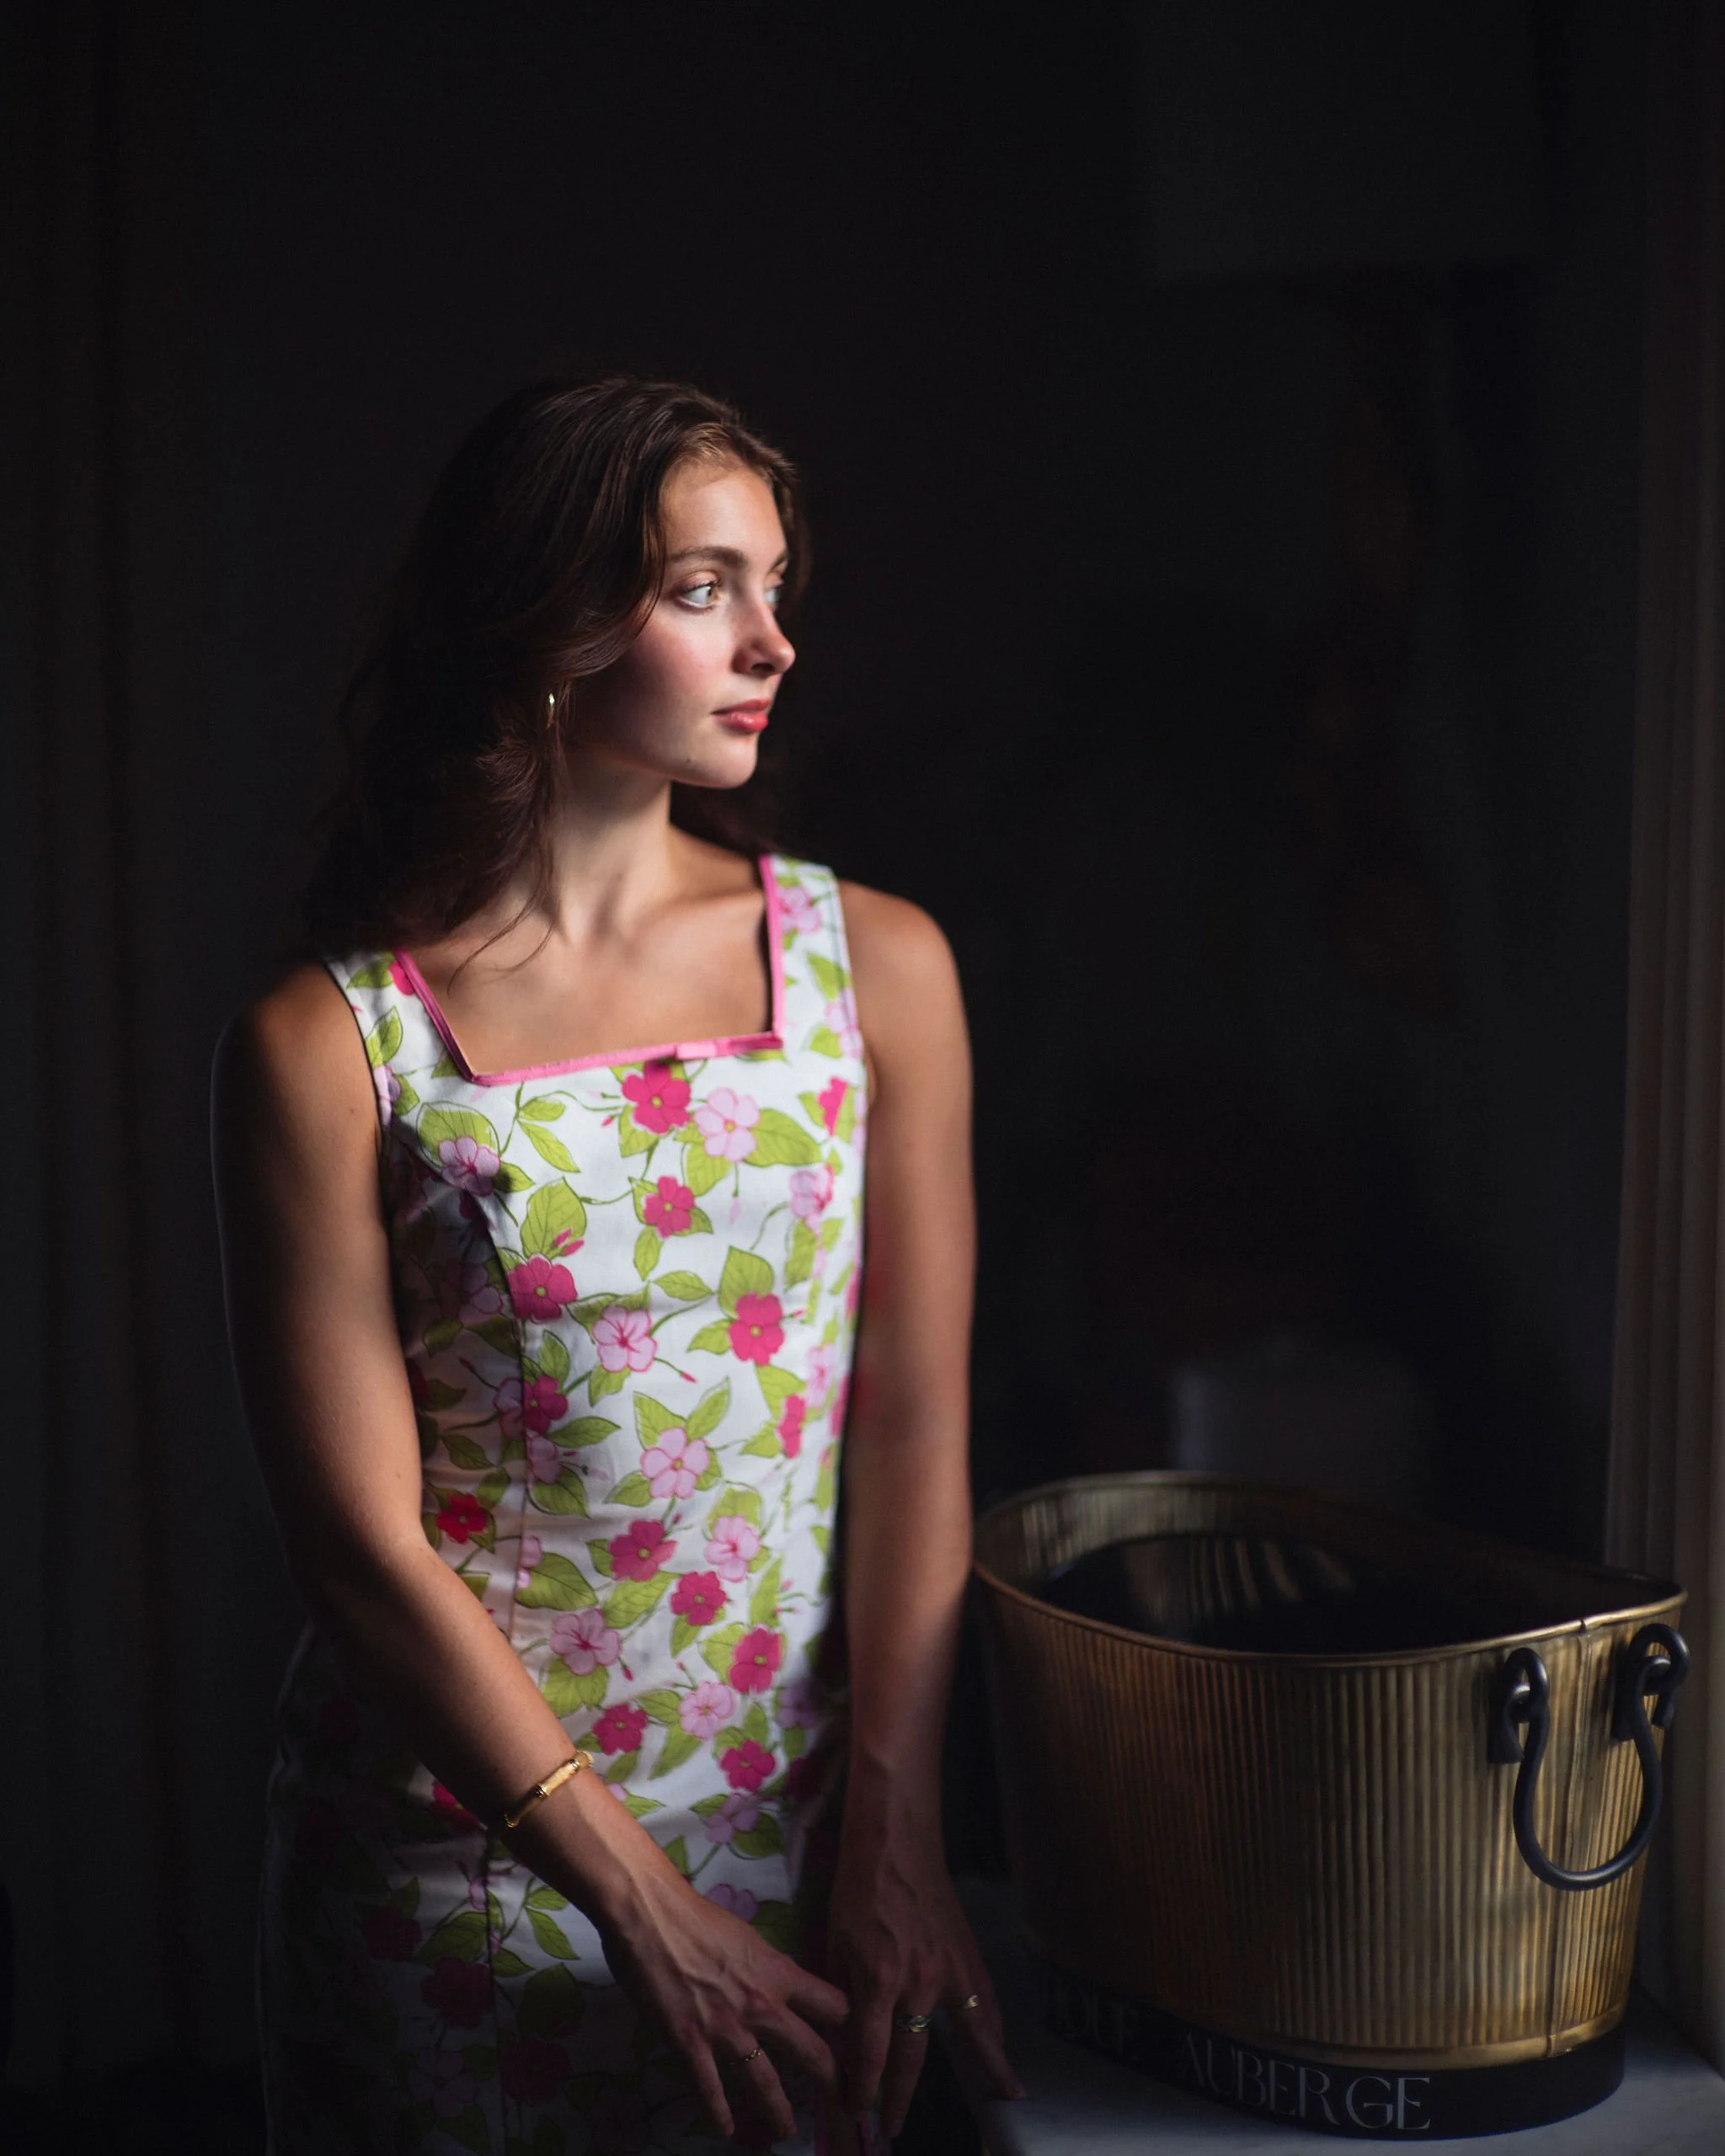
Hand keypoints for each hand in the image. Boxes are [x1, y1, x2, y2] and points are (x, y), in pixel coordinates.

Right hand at [596, 1862, 848, 2146]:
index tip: (859, 2047)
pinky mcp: (689, 2042)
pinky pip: (709, 2088)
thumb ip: (766, 1968)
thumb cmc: (697, 1915)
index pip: (833, 2005)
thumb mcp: (748, 1938)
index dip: (851, 2028)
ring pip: (764, 2082)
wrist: (651, 1913)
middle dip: (831, 2082)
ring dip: (778, 2111)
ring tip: (786, 2131)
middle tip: (844, 2104)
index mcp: (778, 1972)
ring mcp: (726, 2028)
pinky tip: (726, 2130)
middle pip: (811, 2052)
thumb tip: (777, 1985)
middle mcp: (761, 2005)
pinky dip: (719, 2113)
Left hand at [826, 1827, 1024, 2139]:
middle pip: (911, 2057)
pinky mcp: (970, 1959)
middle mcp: (919, 1984)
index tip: (856, 2112)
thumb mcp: (836, 1944)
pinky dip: (997, 2038)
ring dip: (976, 2075)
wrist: (897, 1845)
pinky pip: (987, 2008)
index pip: (870, 2052)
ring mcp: (951, 1973)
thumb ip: (844, 1997)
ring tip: (989, 2108)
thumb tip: (844, 2044)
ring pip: (967, 2038)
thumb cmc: (858, 1891)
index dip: (862, 2088)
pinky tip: (1004, 2062)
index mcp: (879, 1979)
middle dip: (898, 2097)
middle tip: (892, 2128)